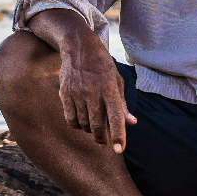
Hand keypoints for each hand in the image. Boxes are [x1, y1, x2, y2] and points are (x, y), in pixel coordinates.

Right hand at [28, 8, 136, 152]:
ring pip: (83, 124)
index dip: (118, 135)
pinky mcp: (65, 93)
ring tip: (93, 126)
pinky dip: (76, 125)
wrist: (79, 47)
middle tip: (104, 141)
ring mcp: (77, 93)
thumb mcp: (117, 81)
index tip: (119, 149)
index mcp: (110, 89)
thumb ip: (122, 104)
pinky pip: (70, 118)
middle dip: (102, 138)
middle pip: (96, 126)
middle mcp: (93, 92)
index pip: (115, 117)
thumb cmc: (102, 65)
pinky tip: (81, 121)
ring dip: (89, 131)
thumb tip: (131, 123)